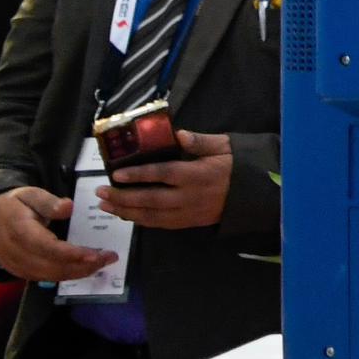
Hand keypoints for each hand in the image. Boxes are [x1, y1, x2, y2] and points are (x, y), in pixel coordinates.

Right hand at [0, 185, 113, 283]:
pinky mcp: (20, 273)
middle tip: (109, 257)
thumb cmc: (12, 206)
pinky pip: (46, 278)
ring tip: (103, 262)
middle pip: (52, 266)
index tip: (95, 254)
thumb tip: (69, 207)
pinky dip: (67, 275)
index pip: (46, 247)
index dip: (71, 254)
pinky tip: (85, 267)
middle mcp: (16, 253)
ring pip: (51, 276)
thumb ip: (48, 201)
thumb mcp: (28, 194)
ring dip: (79, 272)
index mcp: (19, 230)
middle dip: (84, 265)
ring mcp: (17, 266)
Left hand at [97, 130, 233, 230]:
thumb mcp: (225, 146)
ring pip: (153, 215)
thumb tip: (179, 134)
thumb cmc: (238, 166)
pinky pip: (162, 224)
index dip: (138, 175)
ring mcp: (190, 212)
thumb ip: (201, 141)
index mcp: (197, 175)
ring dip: (127, 211)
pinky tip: (127, 215)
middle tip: (101, 193)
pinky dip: (142, 220)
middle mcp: (190, 196)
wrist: (258, 194)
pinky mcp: (190, 222)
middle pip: (151, 199)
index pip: (162, 174)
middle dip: (123, 197)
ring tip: (106, 206)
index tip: (117, 174)